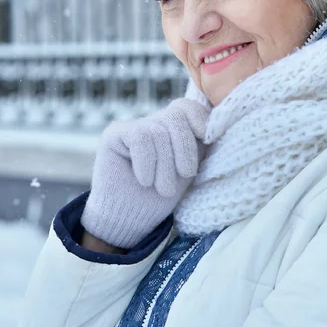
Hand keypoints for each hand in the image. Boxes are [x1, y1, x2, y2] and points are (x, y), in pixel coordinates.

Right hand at [81, 98, 209, 248]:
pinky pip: (139, 137)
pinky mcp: (114, 134)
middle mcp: (153, 123)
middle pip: (175, 116)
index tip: (206, 139)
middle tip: (185, 174)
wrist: (129, 219)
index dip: (200, 118)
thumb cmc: (160, 198)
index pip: (188, 107)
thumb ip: (198, 145)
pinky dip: (146, 162)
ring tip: (163, 188)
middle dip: (185, 148)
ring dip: (165, 165)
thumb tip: (212, 126)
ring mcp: (132, 126)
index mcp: (173, 129)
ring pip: (158, 132)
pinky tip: (144, 180)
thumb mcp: (188, 170)